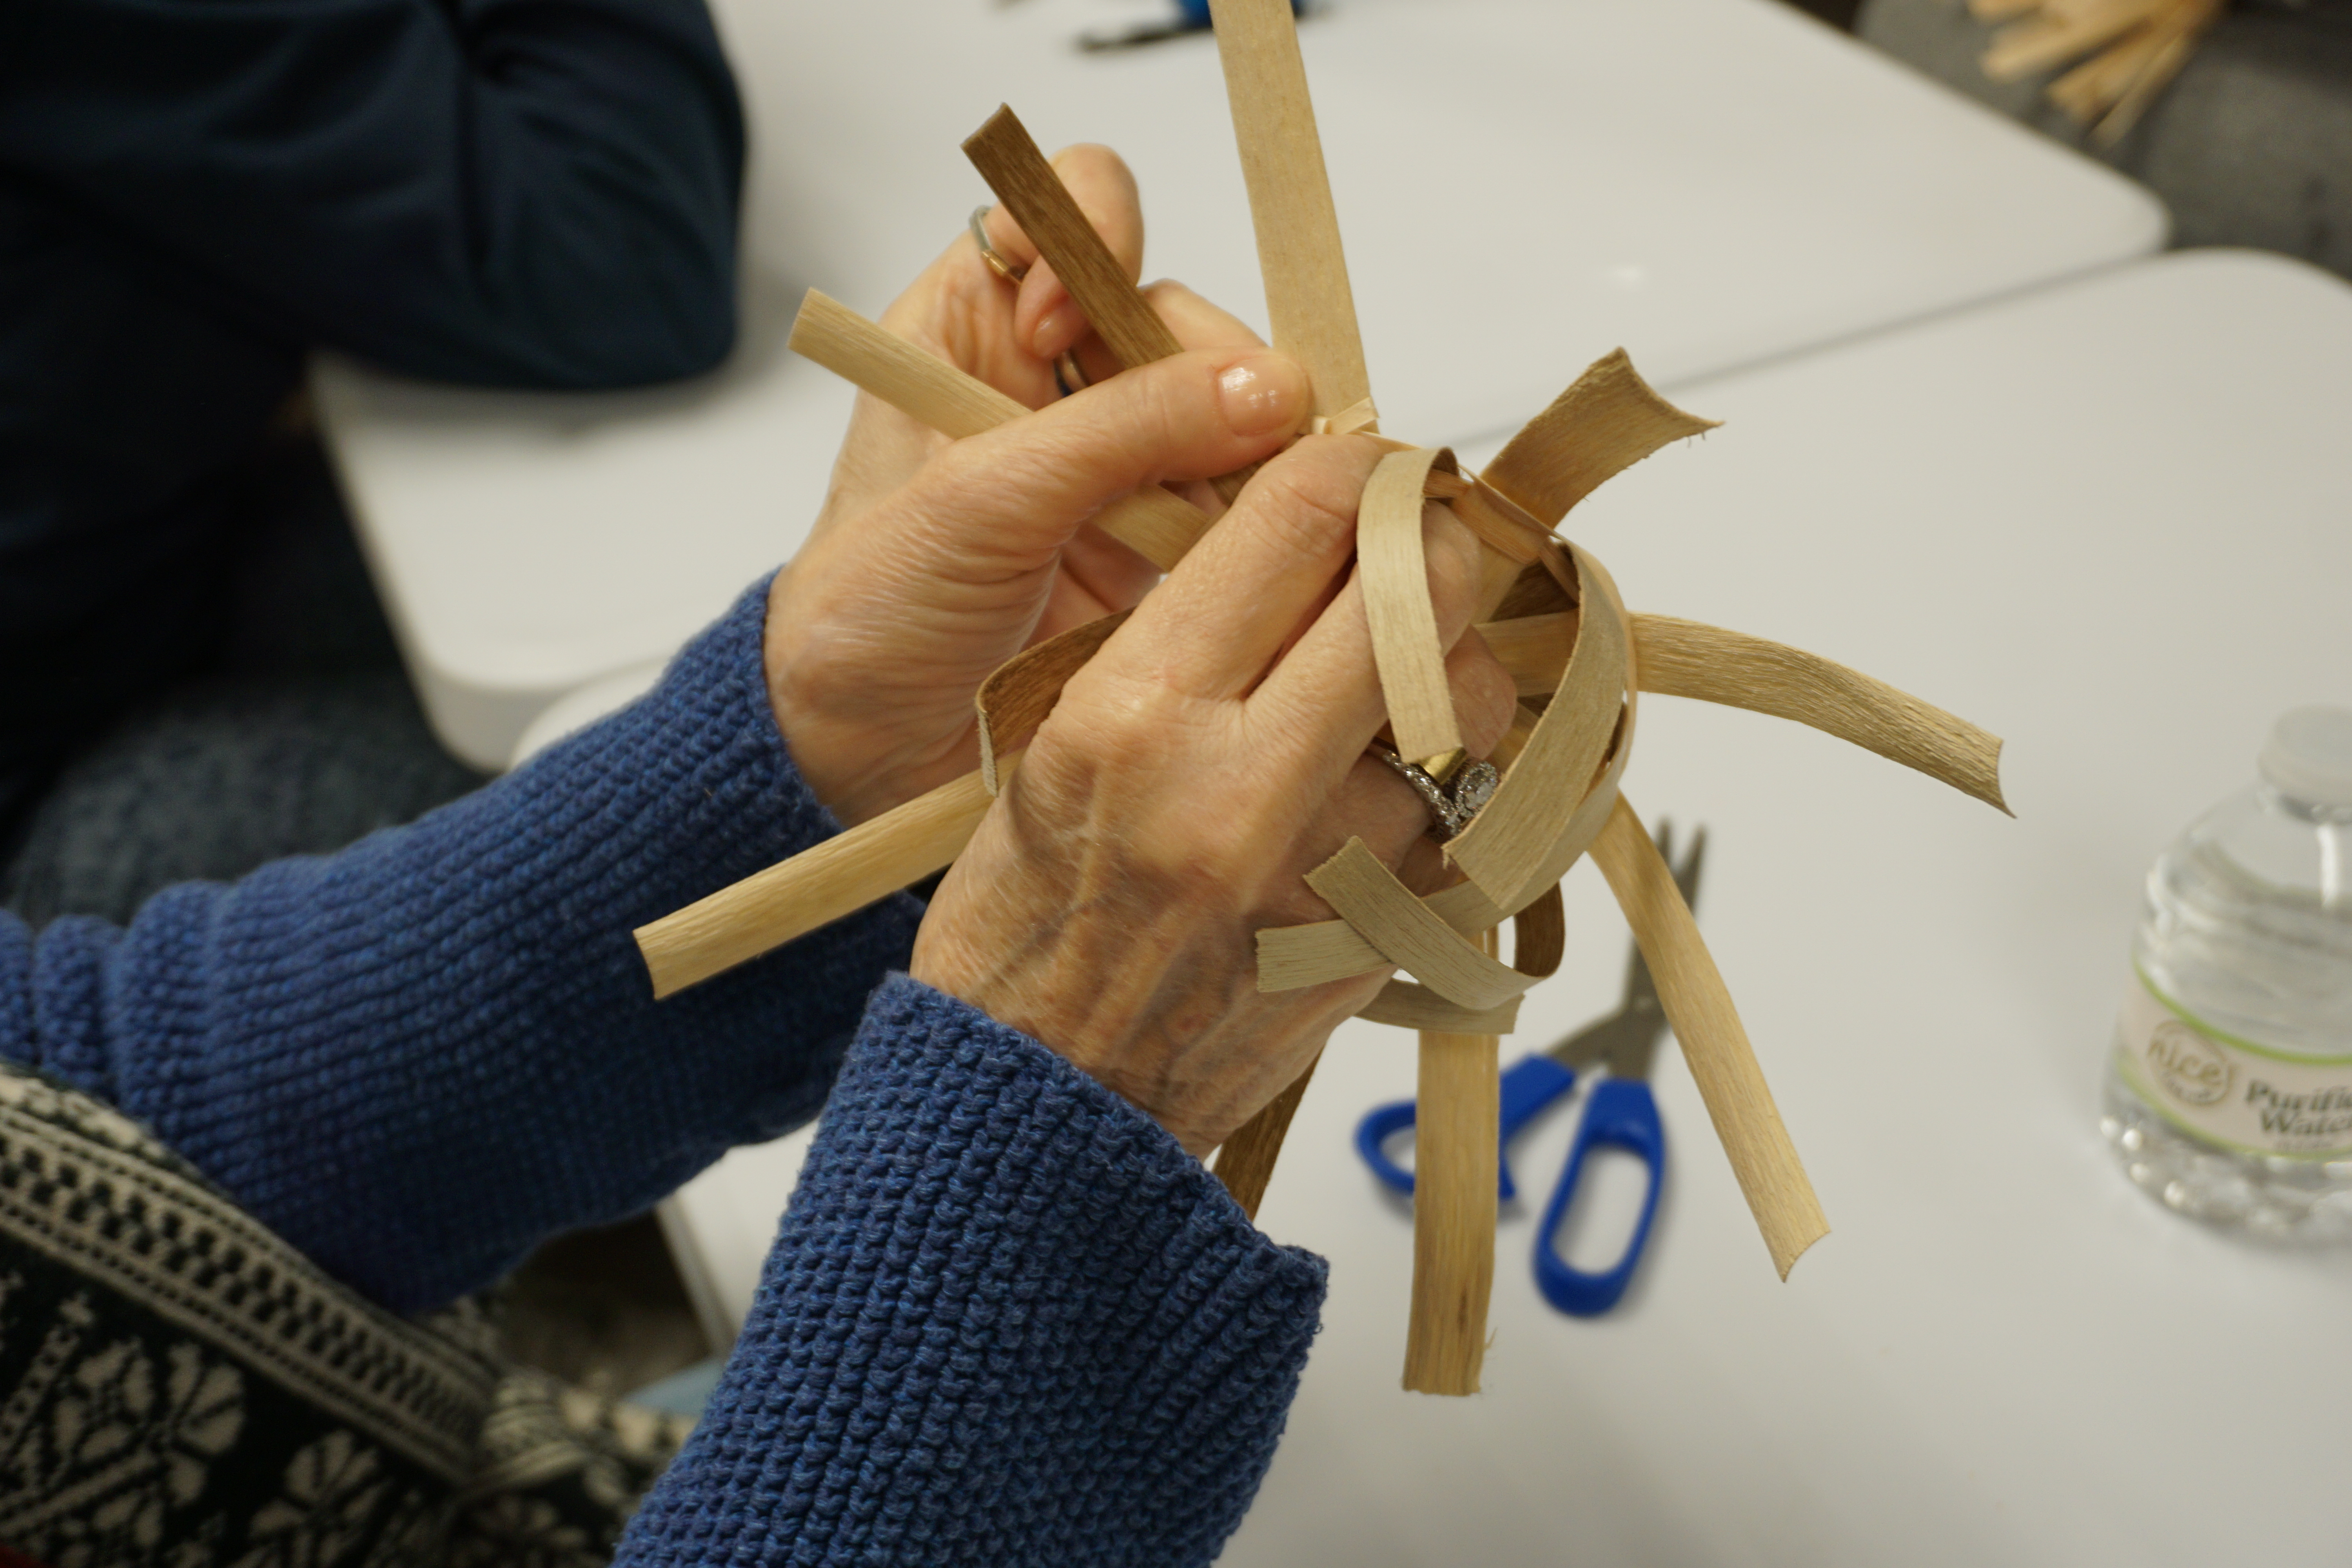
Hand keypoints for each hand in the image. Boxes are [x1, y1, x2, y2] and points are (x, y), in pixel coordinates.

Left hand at [767, 143, 1280, 824]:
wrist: (861, 753)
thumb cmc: (871, 614)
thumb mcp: (979, 502)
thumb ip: (1121, 430)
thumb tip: (1270, 387)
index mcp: (975, 323)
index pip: (1073, 208)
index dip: (1098, 243)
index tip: (1072, 329)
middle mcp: (1053, 376)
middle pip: (1179, 315)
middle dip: (1216, 372)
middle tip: (1230, 448)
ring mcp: (1113, 461)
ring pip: (1228, 408)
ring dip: (1253, 452)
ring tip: (1242, 516)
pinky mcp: (1156, 540)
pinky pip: (1240, 499)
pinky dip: (1263, 518)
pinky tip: (1257, 553)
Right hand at [911, 437, 1518, 1156]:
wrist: (1046, 1103)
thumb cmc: (1026, 921)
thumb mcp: (1053, 738)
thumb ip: (1185, 632)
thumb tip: (1310, 536)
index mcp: (1136, 716)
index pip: (1301, 515)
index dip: (1356, 465)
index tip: (1364, 470)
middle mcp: (1243, 788)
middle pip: (1420, 591)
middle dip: (1433, 539)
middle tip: (1414, 540)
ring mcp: (1332, 873)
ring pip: (1474, 704)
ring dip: (1457, 663)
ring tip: (1408, 669)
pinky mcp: (1388, 942)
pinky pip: (1487, 816)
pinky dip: (1466, 773)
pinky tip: (1412, 769)